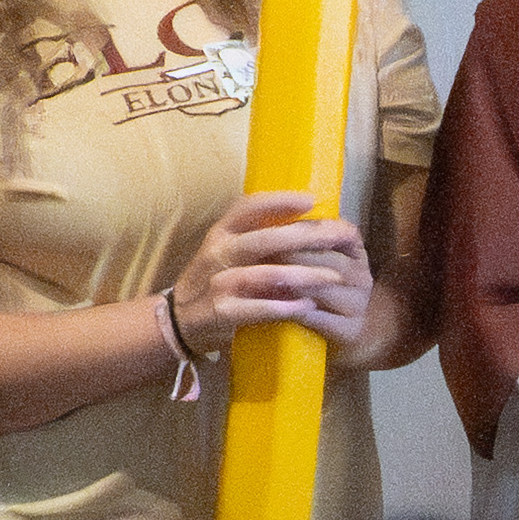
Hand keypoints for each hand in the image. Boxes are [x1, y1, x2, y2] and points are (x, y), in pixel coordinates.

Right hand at [172, 186, 375, 356]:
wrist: (179, 319)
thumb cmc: (213, 279)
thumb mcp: (226, 250)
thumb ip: (256, 237)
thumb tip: (306, 224)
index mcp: (221, 232)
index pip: (248, 207)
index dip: (279, 201)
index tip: (312, 200)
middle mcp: (218, 253)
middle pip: (265, 239)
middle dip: (307, 237)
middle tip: (340, 236)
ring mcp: (218, 283)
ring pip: (264, 274)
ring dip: (303, 275)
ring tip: (333, 277)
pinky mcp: (221, 312)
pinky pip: (256, 309)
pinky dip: (283, 307)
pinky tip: (307, 306)